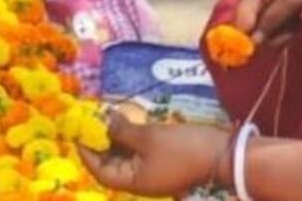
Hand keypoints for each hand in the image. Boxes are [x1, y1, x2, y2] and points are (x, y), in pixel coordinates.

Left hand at [80, 113, 230, 195]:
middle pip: (112, 165)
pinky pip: (140, 154)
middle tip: (91, 121)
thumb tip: (105, 123)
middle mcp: (141, 182)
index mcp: (134, 182)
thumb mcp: (148, 137)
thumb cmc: (182, 148)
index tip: (78, 133)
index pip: (101, 172)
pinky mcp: (164, 163)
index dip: (87, 153)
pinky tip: (127, 122)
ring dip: (116, 140)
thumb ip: (122, 131)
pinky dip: (131, 140)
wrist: (223, 155)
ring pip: (126, 158)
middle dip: (100, 144)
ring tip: (107, 118)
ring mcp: (153, 173)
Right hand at [222, 0, 301, 46]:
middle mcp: (250, 0)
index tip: (270, 43)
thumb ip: (272, 19)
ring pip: (263, 33)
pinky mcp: (270, 11)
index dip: (250, 38)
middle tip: (292, 27)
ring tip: (296, 20)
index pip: (240, 23)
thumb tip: (254, 41)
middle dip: (273, 34)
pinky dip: (286, 28)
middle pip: (251, 31)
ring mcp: (260, 6)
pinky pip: (272, 29)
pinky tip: (295, 18)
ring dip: (282, 32)